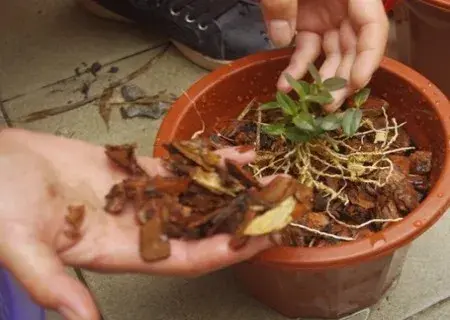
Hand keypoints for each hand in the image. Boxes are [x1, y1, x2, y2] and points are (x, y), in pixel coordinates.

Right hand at [0, 129, 271, 319]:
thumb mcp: (14, 240)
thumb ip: (49, 279)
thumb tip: (81, 319)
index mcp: (118, 251)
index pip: (185, 258)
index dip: (225, 251)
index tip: (262, 238)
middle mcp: (136, 228)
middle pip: (202, 228)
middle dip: (243, 217)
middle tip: (282, 201)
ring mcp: (138, 198)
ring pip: (196, 196)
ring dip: (233, 187)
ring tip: (269, 174)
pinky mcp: (131, 171)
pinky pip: (178, 168)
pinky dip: (206, 161)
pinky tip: (234, 153)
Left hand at [261, 0, 388, 111]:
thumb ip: (283, 2)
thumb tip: (283, 39)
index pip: (372, 26)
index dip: (368, 57)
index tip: (356, 82)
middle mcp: (343, 7)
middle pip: (353, 47)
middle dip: (343, 78)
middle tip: (329, 106)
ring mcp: (324, 17)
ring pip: (330, 54)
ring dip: (321, 80)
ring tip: (308, 104)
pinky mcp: (303, 24)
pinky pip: (304, 50)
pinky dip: (295, 69)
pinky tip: (284, 85)